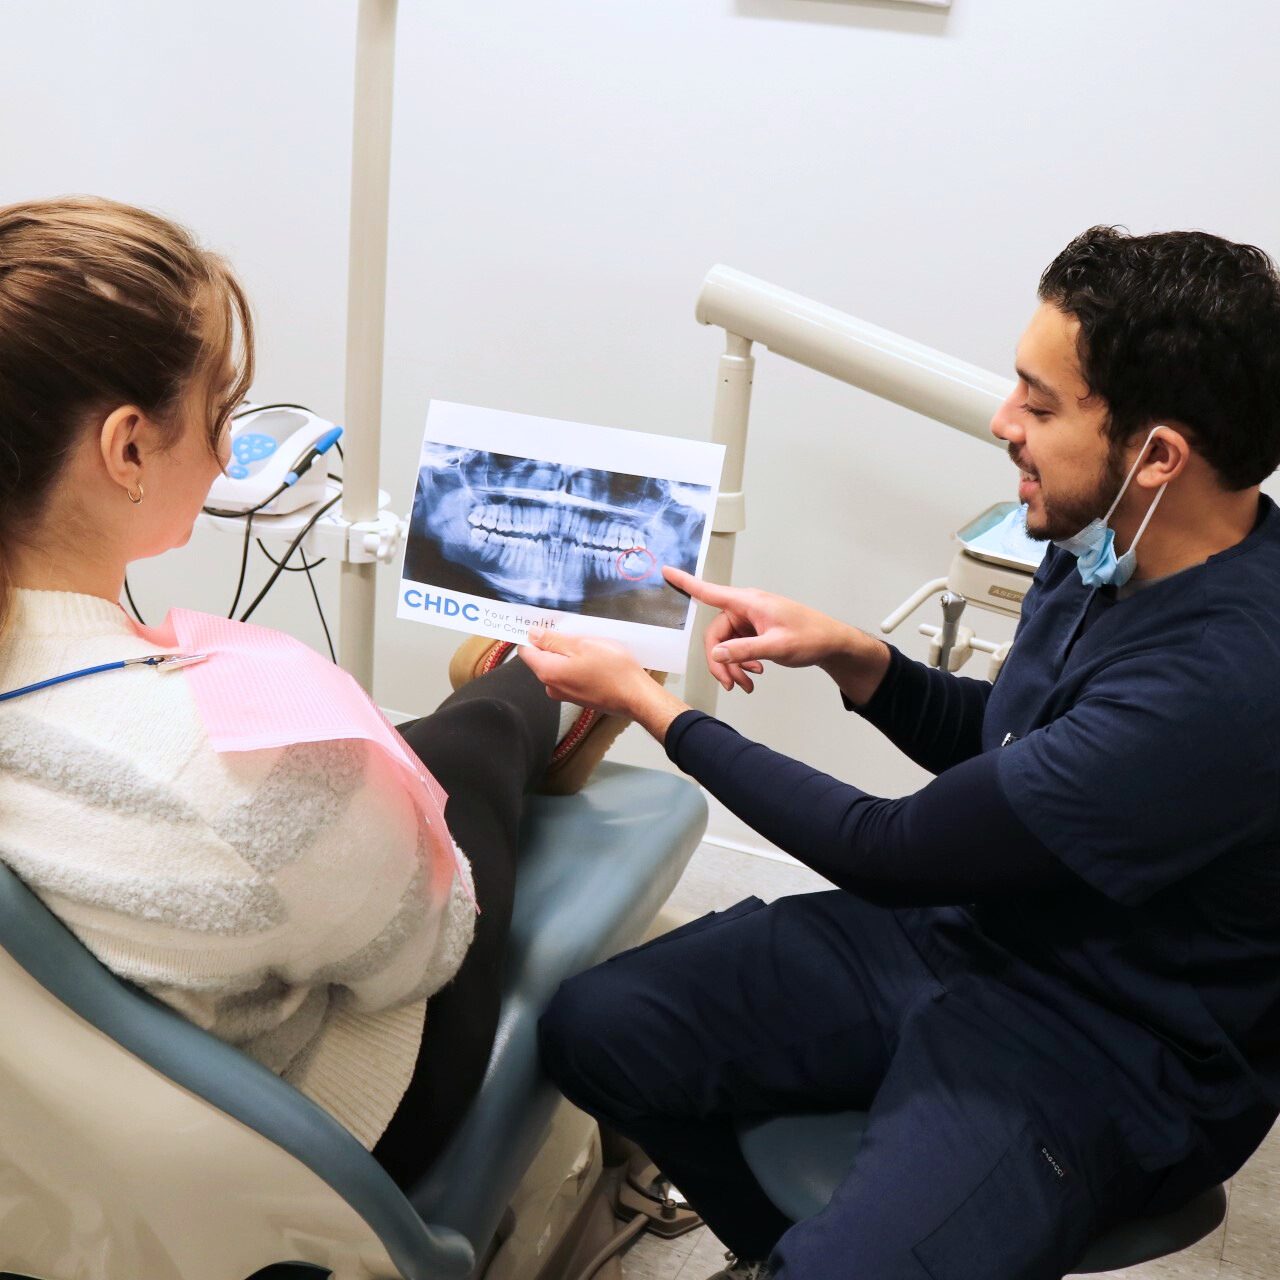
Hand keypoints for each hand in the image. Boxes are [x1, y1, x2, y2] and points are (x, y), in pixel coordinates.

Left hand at [518, 628, 654, 717]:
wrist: (636, 697)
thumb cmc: (612, 669)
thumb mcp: (582, 645)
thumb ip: (553, 641)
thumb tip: (532, 634)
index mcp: (548, 672)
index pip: (525, 650)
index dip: (532, 635)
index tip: (545, 624)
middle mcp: (551, 686)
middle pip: (542, 658)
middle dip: (554, 643)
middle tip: (576, 632)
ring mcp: (564, 694)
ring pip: (558, 666)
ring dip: (568, 654)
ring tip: (589, 645)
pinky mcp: (577, 697)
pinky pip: (569, 675)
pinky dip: (577, 665)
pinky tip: (594, 660)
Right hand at [662, 565, 860, 693]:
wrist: (832, 643)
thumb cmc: (810, 636)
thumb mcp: (777, 646)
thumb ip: (745, 650)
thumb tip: (717, 654)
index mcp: (749, 602)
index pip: (710, 591)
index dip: (686, 582)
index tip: (666, 572)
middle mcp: (746, 608)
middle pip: (716, 634)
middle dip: (720, 661)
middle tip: (730, 684)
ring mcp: (750, 620)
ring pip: (726, 645)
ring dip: (732, 666)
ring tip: (747, 684)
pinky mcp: (756, 631)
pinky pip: (737, 648)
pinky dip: (741, 664)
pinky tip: (754, 674)